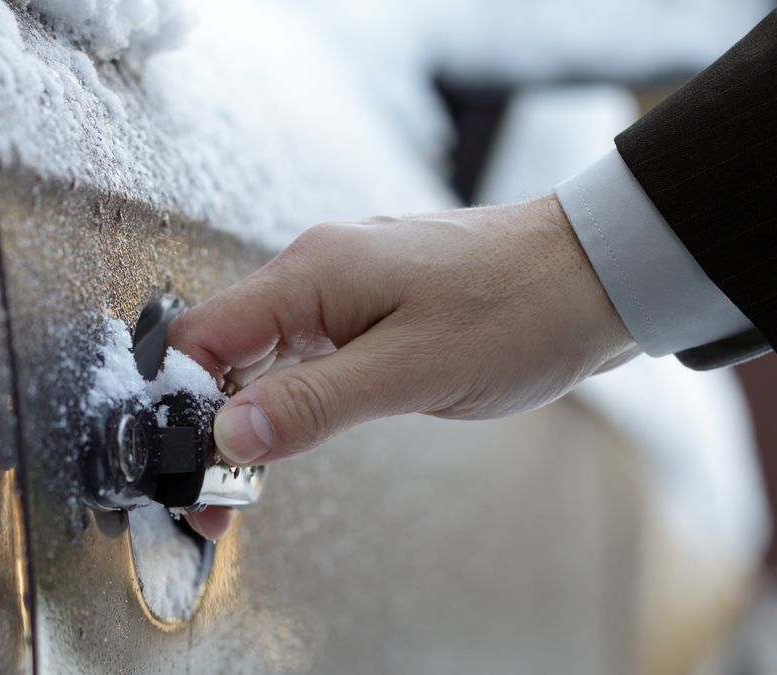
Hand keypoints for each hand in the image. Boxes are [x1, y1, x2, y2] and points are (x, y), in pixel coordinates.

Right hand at [173, 196, 638, 538]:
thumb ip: (312, 403)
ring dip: (248, 417)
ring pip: (262, 356)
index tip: (189, 468)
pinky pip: (304, 354)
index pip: (202, 337)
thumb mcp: (411, 371)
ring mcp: (342, 288)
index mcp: (311, 273)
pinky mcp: (369, 307)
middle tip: (216, 499)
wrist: (596, 273)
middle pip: (223, 349)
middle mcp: (315, 272)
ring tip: (243, 485)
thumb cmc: (518, 308)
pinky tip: (288, 436)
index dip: (180, 406)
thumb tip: (228, 435)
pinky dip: (287, 399)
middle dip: (208, 425)